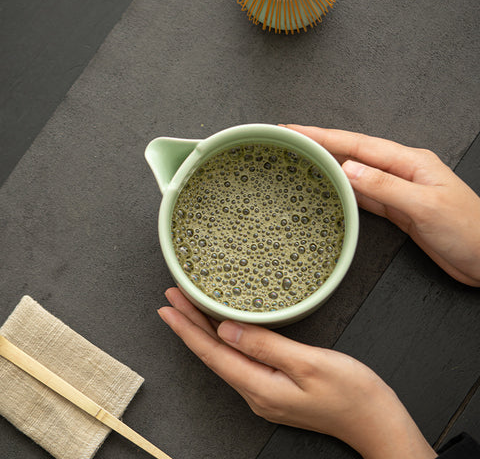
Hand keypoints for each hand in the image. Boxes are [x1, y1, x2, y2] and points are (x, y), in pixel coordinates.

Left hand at [159, 288, 436, 458]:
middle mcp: (255, 392)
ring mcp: (264, 392)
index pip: (213, 353)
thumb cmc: (350, 393)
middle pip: (213, 354)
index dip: (187, 329)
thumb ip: (264, 345)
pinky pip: (240, 359)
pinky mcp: (274, 387)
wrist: (375, 422)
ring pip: (225, 356)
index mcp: (260, 387)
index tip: (169, 306)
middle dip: (190, 324)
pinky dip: (225, 339)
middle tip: (172, 297)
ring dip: (204, 330)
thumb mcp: (308, 363)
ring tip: (189, 308)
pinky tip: (222, 328)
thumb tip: (226, 329)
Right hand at [283, 125, 479, 286]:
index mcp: (410, 162)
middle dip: (321, 145)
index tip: (297, 131)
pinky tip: (332, 187)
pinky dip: (344, 189)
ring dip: (329, 165)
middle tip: (292, 141)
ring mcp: (398, 190)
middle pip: (353, 153)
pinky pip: (364, 195)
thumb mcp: (425, 206)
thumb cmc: (469, 230)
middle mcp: (401, 171)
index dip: (324, 136)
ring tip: (304, 159)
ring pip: (356, 173)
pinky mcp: (397, 210)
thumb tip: (348, 169)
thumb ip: (385, 187)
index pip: (358, 144)